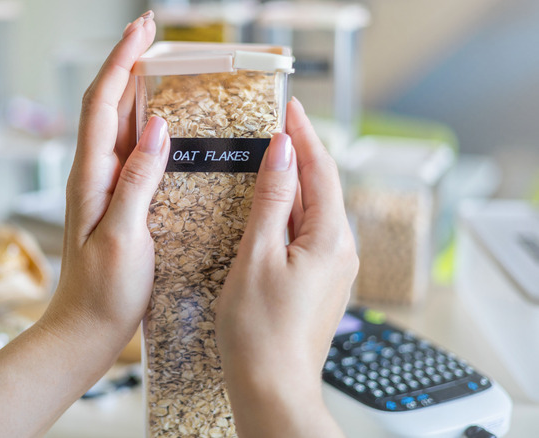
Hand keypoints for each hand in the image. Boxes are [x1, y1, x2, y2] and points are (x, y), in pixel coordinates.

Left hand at [0, 12, 166, 437]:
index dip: (121, 61)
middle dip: (129, 62)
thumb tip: (157, 126)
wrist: (85, 328)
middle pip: (108, 103)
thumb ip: (137, 180)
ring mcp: (104, 185)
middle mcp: (93, 172)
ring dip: (137, 89)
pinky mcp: (117, 200)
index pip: (102, 102)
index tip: (143, 28)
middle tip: (157, 34)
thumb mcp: (123, 236)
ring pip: (120, 124)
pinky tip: (166, 122)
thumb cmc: (103, 291)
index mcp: (91, 175)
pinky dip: (146, 124)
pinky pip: (132, 150)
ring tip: (164, 63)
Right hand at [216, 98, 357, 436]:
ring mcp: (333, 269)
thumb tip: (282, 151)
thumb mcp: (257, 256)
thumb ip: (272, 200)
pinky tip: (271, 211)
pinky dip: (291, 213)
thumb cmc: (259, 331)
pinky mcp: (320, 283)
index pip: (321, 170)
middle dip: (301, 154)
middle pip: (322, 187)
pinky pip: (309, 234)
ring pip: (315, 211)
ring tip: (270, 160)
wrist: (272, 387)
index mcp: (330, 240)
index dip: (304, 135)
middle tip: (276, 125)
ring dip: (294, 183)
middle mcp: (341, 251)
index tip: (290, 106)